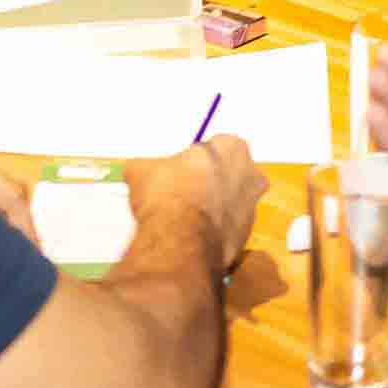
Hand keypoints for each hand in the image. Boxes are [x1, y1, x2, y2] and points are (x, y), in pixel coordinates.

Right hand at [129, 136, 264, 277]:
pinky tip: (189, 233)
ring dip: (212, 207)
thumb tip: (136, 172)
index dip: (196, 158)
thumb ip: (148, 167)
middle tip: (182, 189)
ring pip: (230, 203)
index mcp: (232, 149)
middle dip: (210, 181)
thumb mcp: (143, 170)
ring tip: (182, 214)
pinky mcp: (244, 238)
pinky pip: (226, 229)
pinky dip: (212, 231)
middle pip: (230, 174)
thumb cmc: (170, 197)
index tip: (181, 167)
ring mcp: (251, 210)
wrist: (178, 241)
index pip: (218, 146)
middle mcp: (250, 177)